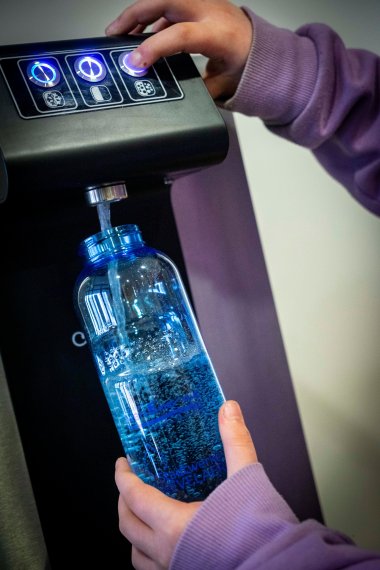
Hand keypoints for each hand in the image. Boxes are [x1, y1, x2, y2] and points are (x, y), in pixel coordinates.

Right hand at [105, 0, 252, 99]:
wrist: (264, 49)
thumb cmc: (248, 65)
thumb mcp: (222, 85)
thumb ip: (195, 89)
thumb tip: (170, 92)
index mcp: (218, 34)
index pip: (180, 35)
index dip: (154, 47)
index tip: (136, 61)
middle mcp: (210, 11)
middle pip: (164, 0)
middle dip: (134, 15)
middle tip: (114, 33)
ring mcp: (204, 2)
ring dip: (140, 13)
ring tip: (121, 33)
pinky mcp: (199, 2)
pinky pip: (170, 4)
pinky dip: (152, 16)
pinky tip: (143, 33)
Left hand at [115, 400, 257, 569]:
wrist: (278, 567)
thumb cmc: (260, 534)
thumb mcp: (246, 479)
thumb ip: (235, 442)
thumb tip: (228, 411)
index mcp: (175, 526)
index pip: (134, 497)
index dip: (124, 478)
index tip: (123, 464)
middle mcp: (168, 552)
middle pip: (127, 524)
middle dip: (124, 501)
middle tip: (130, 483)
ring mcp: (175, 569)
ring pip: (136, 553)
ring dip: (134, 531)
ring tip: (142, 514)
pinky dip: (149, 554)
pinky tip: (165, 542)